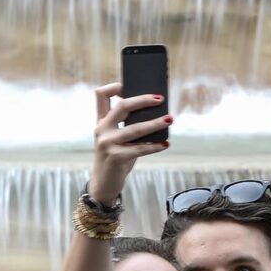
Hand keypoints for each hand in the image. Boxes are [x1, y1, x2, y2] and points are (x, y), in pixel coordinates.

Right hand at [88, 83, 171, 203]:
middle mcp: (101, 130)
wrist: (103, 185)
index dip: (115, 86)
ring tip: (170, 119)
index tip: (130, 84)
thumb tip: (156, 112)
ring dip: (155, 123)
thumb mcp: (116, 138)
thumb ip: (127, 125)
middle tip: (160, 98)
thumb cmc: (116, 158)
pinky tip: (165, 144)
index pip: (101, 95)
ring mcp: (107, 143)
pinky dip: (154, 146)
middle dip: (143, 100)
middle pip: (122, 106)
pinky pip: (140, 149)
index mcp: (101, 121)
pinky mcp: (116, 157)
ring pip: (135, 128)